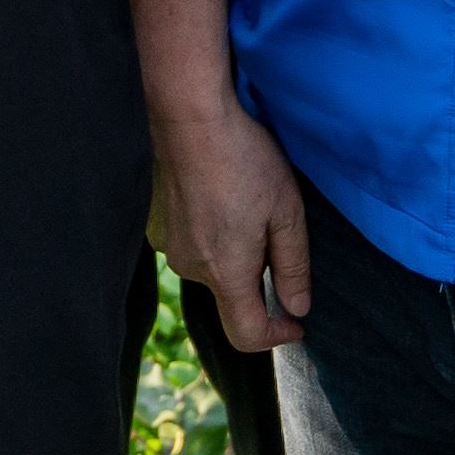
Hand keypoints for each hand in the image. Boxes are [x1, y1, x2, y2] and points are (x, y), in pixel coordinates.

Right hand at [154, 96, 316, 353]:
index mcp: (226, 272)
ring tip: (246, 203)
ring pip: (211, 266)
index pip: (246, 334)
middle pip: (231, 295)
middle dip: (258, 276)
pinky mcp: (157, 224)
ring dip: (233, 251)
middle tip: (274, 229)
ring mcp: (169, 246)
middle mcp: (191, 268)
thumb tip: (297, 306)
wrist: (189, 117)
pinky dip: (211, 232)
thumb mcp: (287, 211)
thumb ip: (294, 266)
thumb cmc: (243, 159)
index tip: (295, 323)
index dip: (275, 337)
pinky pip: (192, 243)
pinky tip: (220, 195)